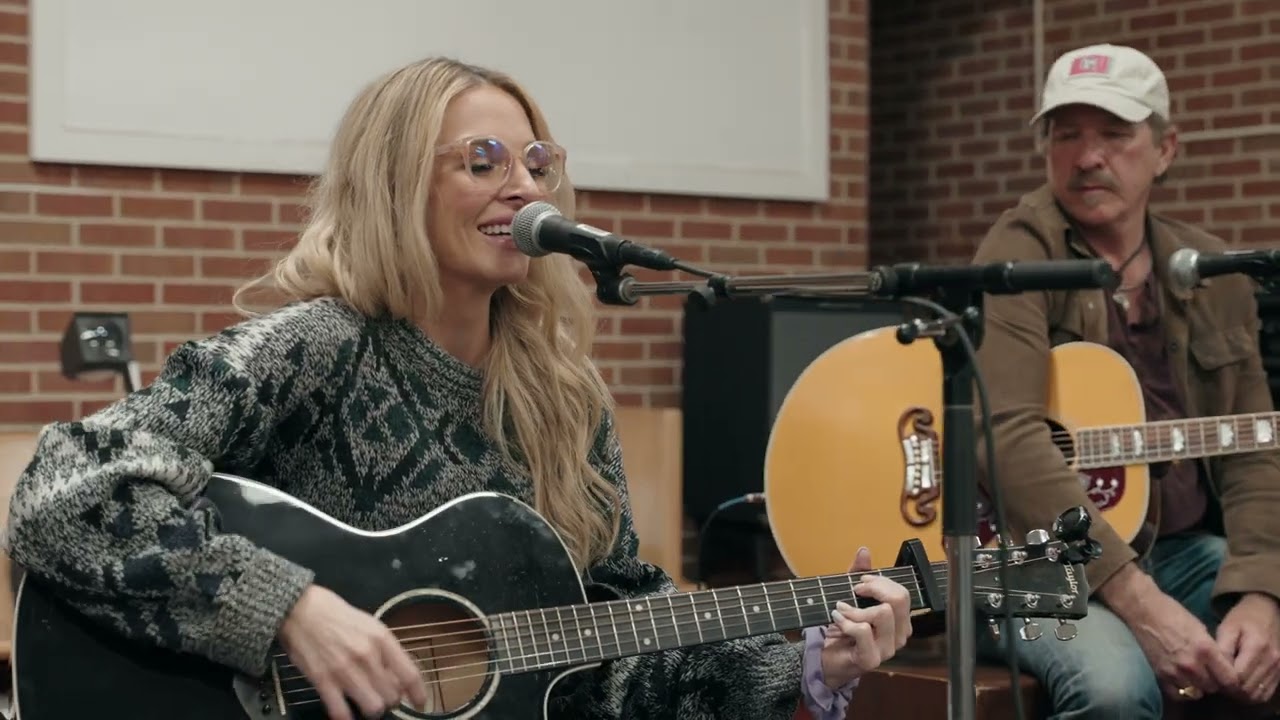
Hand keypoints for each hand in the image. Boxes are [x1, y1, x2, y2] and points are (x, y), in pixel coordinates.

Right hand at [279, 585, 428, 719]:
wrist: (300, 609)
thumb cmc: (337, 615)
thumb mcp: (370, 625)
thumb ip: (385, 649)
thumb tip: (398, 675)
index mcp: (382, 639)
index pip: (410, 674)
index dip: (419, 694)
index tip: (421, 703)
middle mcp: (368, 656)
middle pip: (393, 696)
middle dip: (391, 701)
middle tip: (383, 696)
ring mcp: (345, 671)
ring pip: (373, 708)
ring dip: (372, 710)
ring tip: (366, 703)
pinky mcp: (323, 681)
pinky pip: (341, 713)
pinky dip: (346, 718)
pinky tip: (346, 713)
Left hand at [820, 547, 911, 688]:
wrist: (825, 658)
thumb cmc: (843, 628)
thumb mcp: (850, 596)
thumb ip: (859, 574)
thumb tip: (864, 551)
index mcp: (900, 621)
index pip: (902, 594)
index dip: (881, 582)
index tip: (860, 582)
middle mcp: (899, 635)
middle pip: (898, 600)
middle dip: (873, 589)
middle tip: (853, 591)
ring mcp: (887, 649)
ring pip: (882, 614)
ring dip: (855, 608)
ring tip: (840, 609)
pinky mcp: (871, 659)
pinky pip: (863, 630)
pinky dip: (846, 621)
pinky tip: (836, 619)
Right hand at [1121, 585, 1239, 700]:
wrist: (1143, 611)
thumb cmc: (1173, 613)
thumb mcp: (1200, 628)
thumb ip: (1212, 650)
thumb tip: (1222, 667)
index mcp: (1205, 649)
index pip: (1229, 680)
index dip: (1233, 681)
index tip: (1231, 679)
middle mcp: (1192, 665)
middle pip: (1214, 688)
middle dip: (1216, 682)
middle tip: (1211, 674)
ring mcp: (1174, 672)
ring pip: (1197, 693)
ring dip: (1199, 686)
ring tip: (1196, 676)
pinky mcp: (1160, 675)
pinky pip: (1178, 695)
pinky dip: (1183, 691)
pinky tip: (1183, 681)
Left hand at [1216, 592, 1279, 703]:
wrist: (1266, 612)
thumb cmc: (1242, 618)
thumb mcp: (1227, 628)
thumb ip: (1222, 648)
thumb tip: (1215, 669)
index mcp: (1256, 647)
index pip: (1238, 677)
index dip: (1223, 680)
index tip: (1212, 677)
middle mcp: (1271, 660)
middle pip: (1248, 689)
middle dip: (1230, 690)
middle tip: (1218, 683)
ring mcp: (1278, 668)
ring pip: (1257, 695)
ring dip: (1241, 695)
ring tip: (1228, 685)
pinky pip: (1266, 693)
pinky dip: (1253, 695)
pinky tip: (1241, 687)